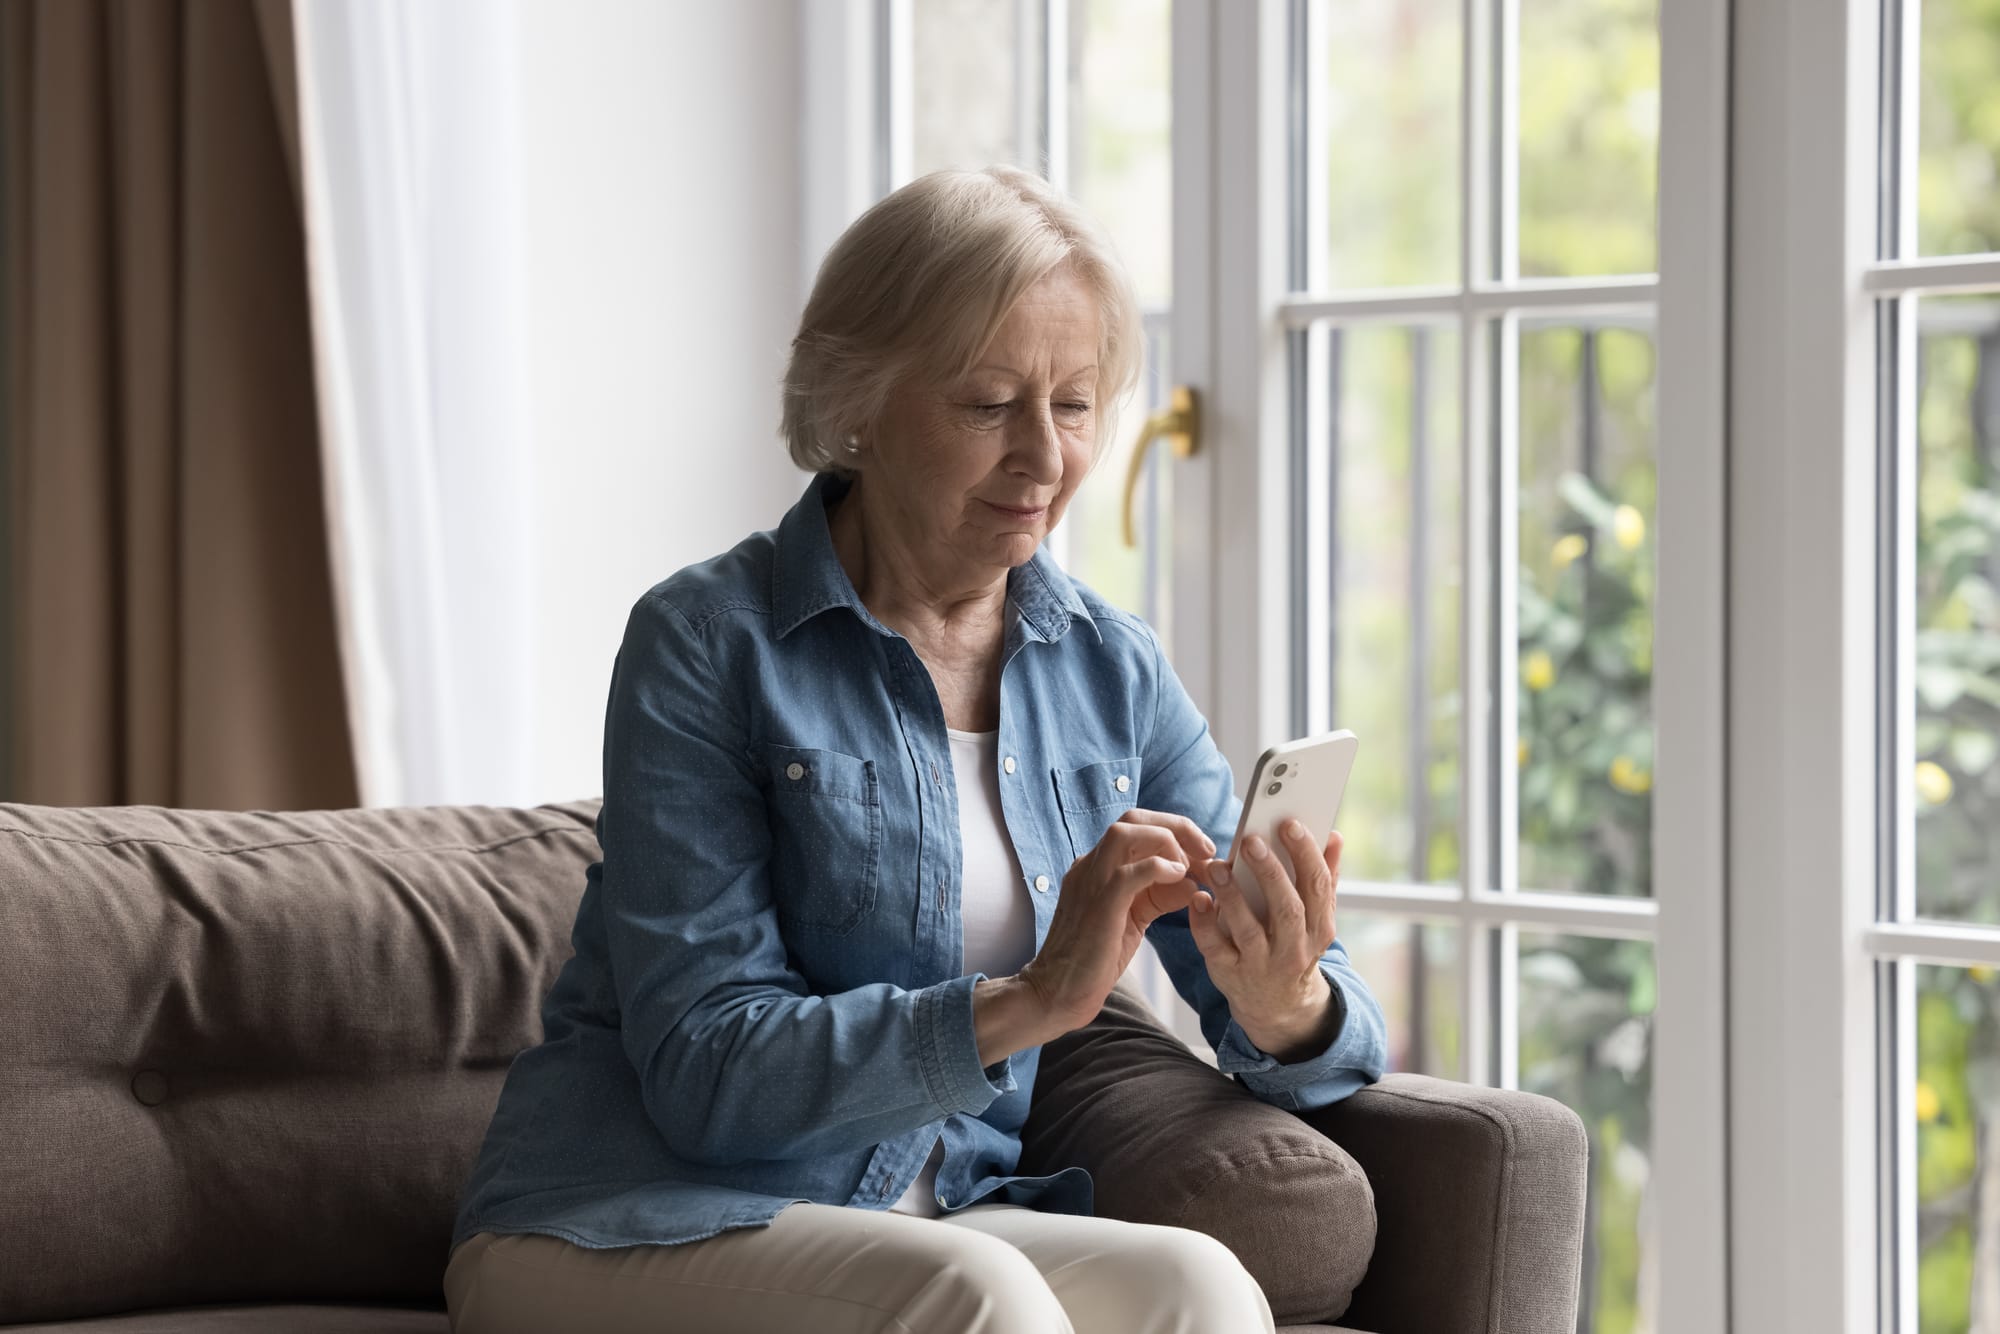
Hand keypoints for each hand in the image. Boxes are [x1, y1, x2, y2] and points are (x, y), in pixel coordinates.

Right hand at [1012, 809, 1211, 1037]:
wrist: (1057, 992)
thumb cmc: (1094, 959)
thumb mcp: (1132, 918)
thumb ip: (1158, 896)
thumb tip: (1192, 882)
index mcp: (1096, 866)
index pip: (1136, 827)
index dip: (1175, 833)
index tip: (1202, 854)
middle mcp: (1090, 865)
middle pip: (1133, 819)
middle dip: (1176, 826)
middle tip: (1206, 850)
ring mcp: (1091, 880)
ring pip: (1127, 832)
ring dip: (1168, 840)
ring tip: (1190, 865)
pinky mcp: (1100, 903)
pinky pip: (1130, 870)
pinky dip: (1160, 866)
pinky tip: (1179, 879)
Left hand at [1188, 822, 1344, 1061]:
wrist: (1278, 1006)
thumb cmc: (1294, 945)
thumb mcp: (1315, 919)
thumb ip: (1324, 878)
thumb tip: (1334, 835)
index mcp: (1319, 928)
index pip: (1317, 887)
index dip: (1306, 854)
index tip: (1289, 823)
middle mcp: (1294, 949)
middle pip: (1286, 908)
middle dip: (1270, 873)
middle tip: (1251, 841)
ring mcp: (1261, 965)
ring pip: (1248, 929)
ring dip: (1232, 895)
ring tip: (1217, 867)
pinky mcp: (1230, 975)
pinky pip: (1215, 948)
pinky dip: (1205, 923)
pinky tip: (1198, 899)